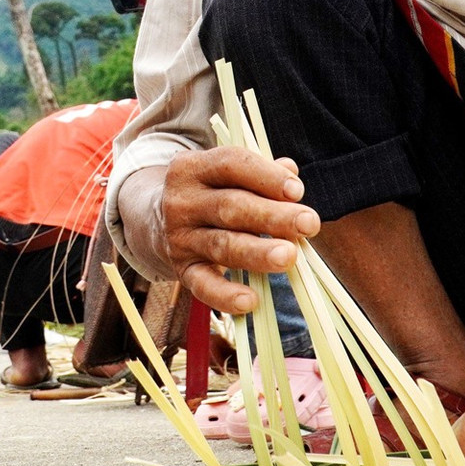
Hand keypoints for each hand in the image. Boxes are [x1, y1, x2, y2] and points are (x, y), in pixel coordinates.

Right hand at [119, 152, 318, 313]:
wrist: (155, 220)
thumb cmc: (209, 193)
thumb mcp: (225, 175)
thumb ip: (260, 172)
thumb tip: (290, 173)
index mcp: (193, 168)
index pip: (230, 164)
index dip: (265, 176)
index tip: (297, 191)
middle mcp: (182, 201)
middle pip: (230, 207)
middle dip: (271, 216)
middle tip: (309, 223)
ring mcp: (179, 237)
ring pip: (222, 245)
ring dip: (257, 252)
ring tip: (289, 256)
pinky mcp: (181, 269)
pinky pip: (202, 285)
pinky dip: (225, 295)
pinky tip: (251, 301)